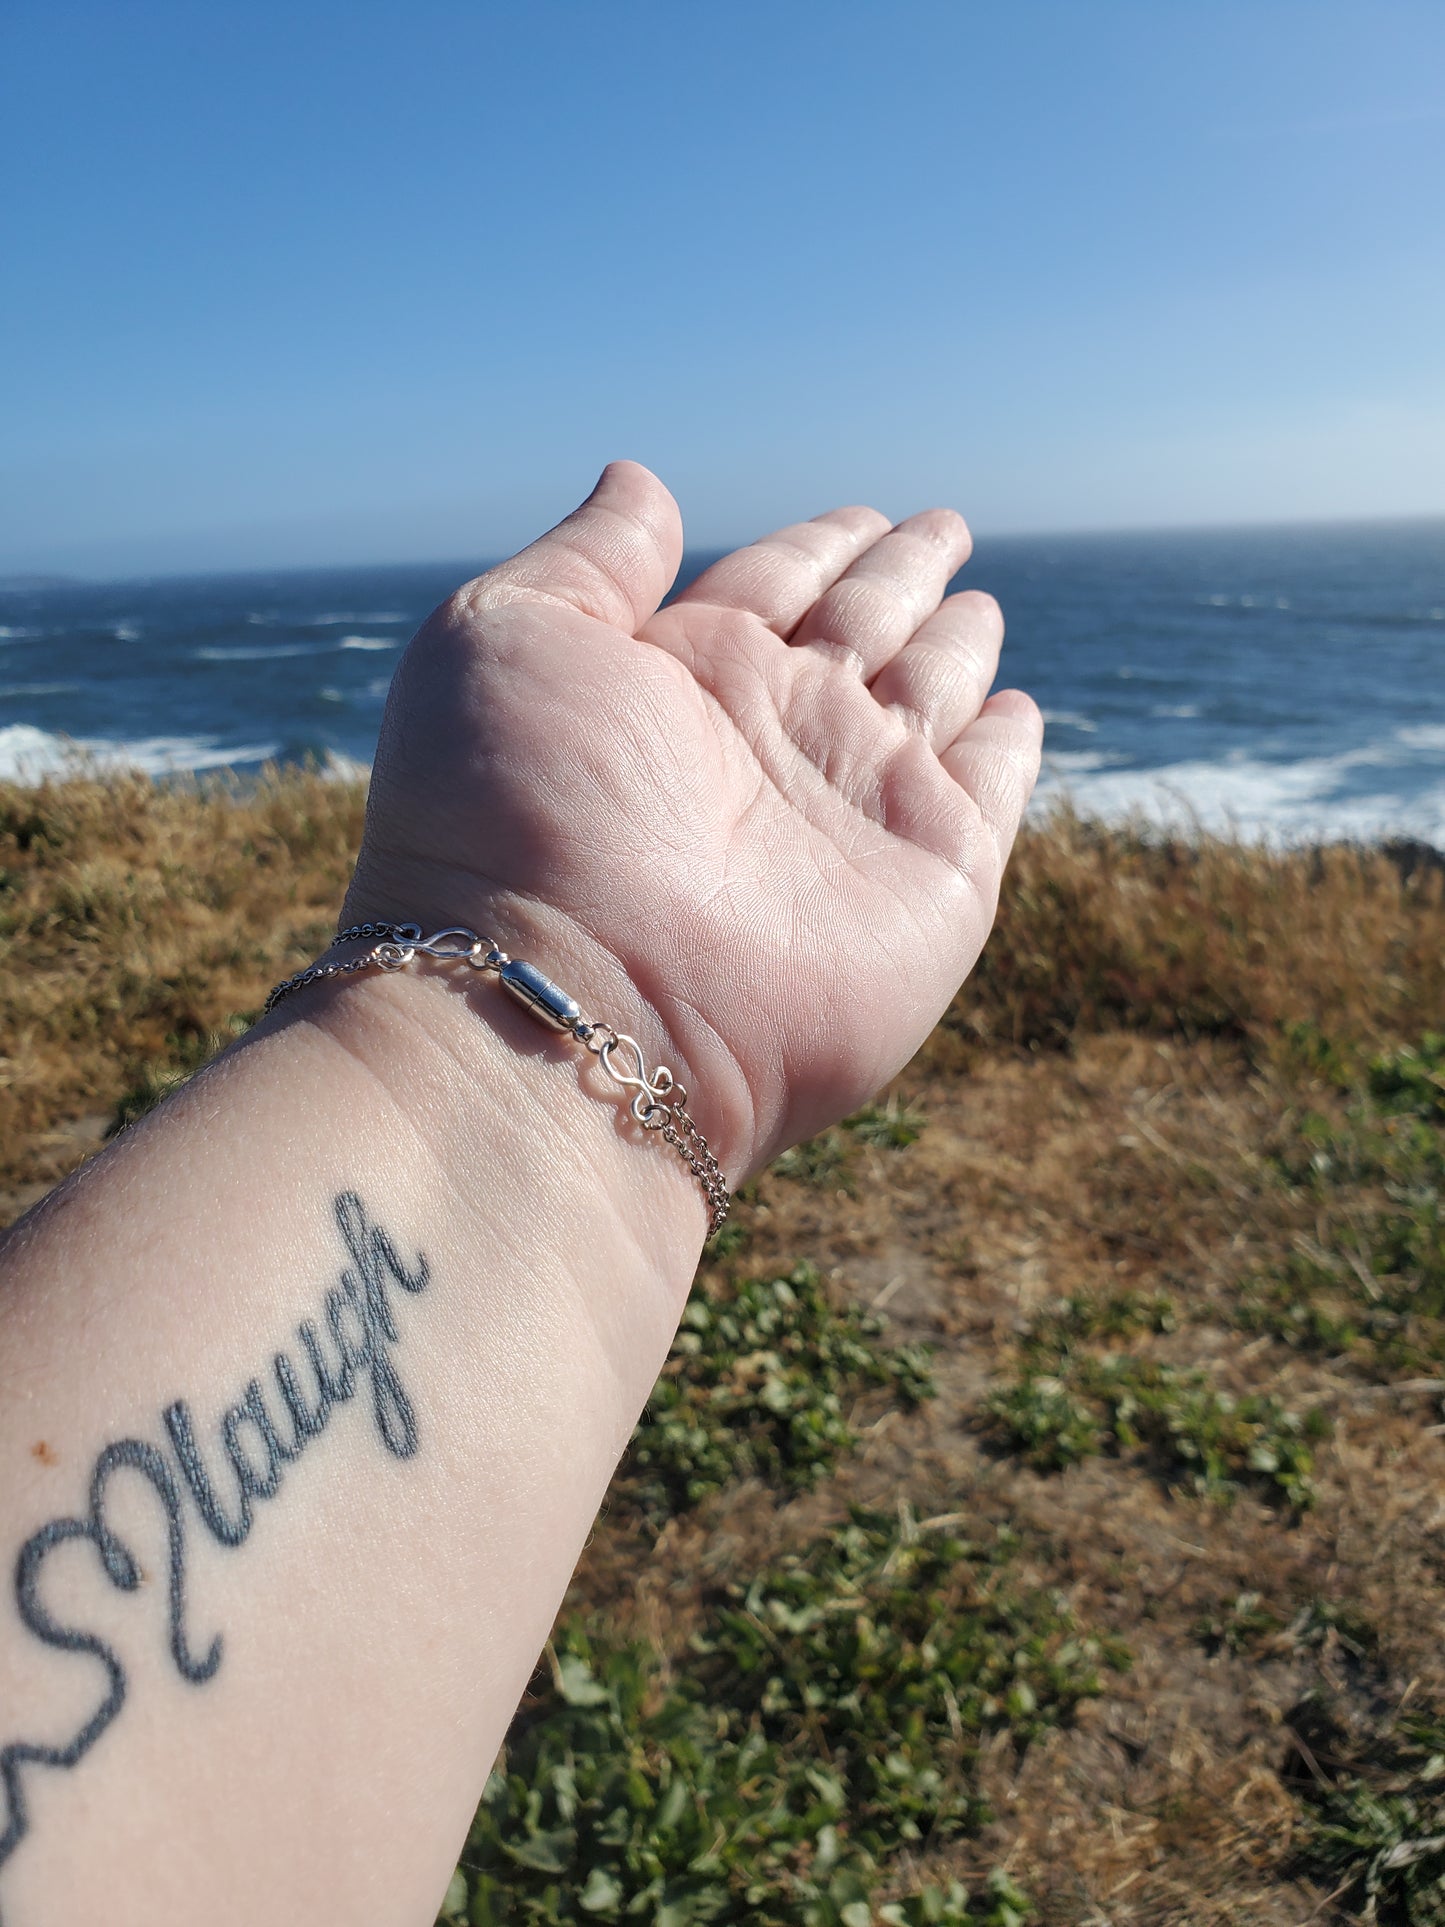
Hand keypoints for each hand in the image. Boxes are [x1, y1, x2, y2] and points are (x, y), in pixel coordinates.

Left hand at [347, 462, 1040, 1180]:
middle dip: (899, 576)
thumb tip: (639, 480)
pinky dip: (1010, 750)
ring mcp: (855, 808)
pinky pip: (991, 793)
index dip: (818, 544)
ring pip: (930, 696)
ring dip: (957, 647)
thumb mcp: (510, 637)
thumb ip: (590, 558)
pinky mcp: (934, 883)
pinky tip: (1018, 710)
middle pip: (859, 628)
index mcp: (680, 673)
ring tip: (979, 601)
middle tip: (940, 528)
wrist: (573, 1006)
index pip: (771, 583)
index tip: (862, 513)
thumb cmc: (512, 818)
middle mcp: (771, 737)